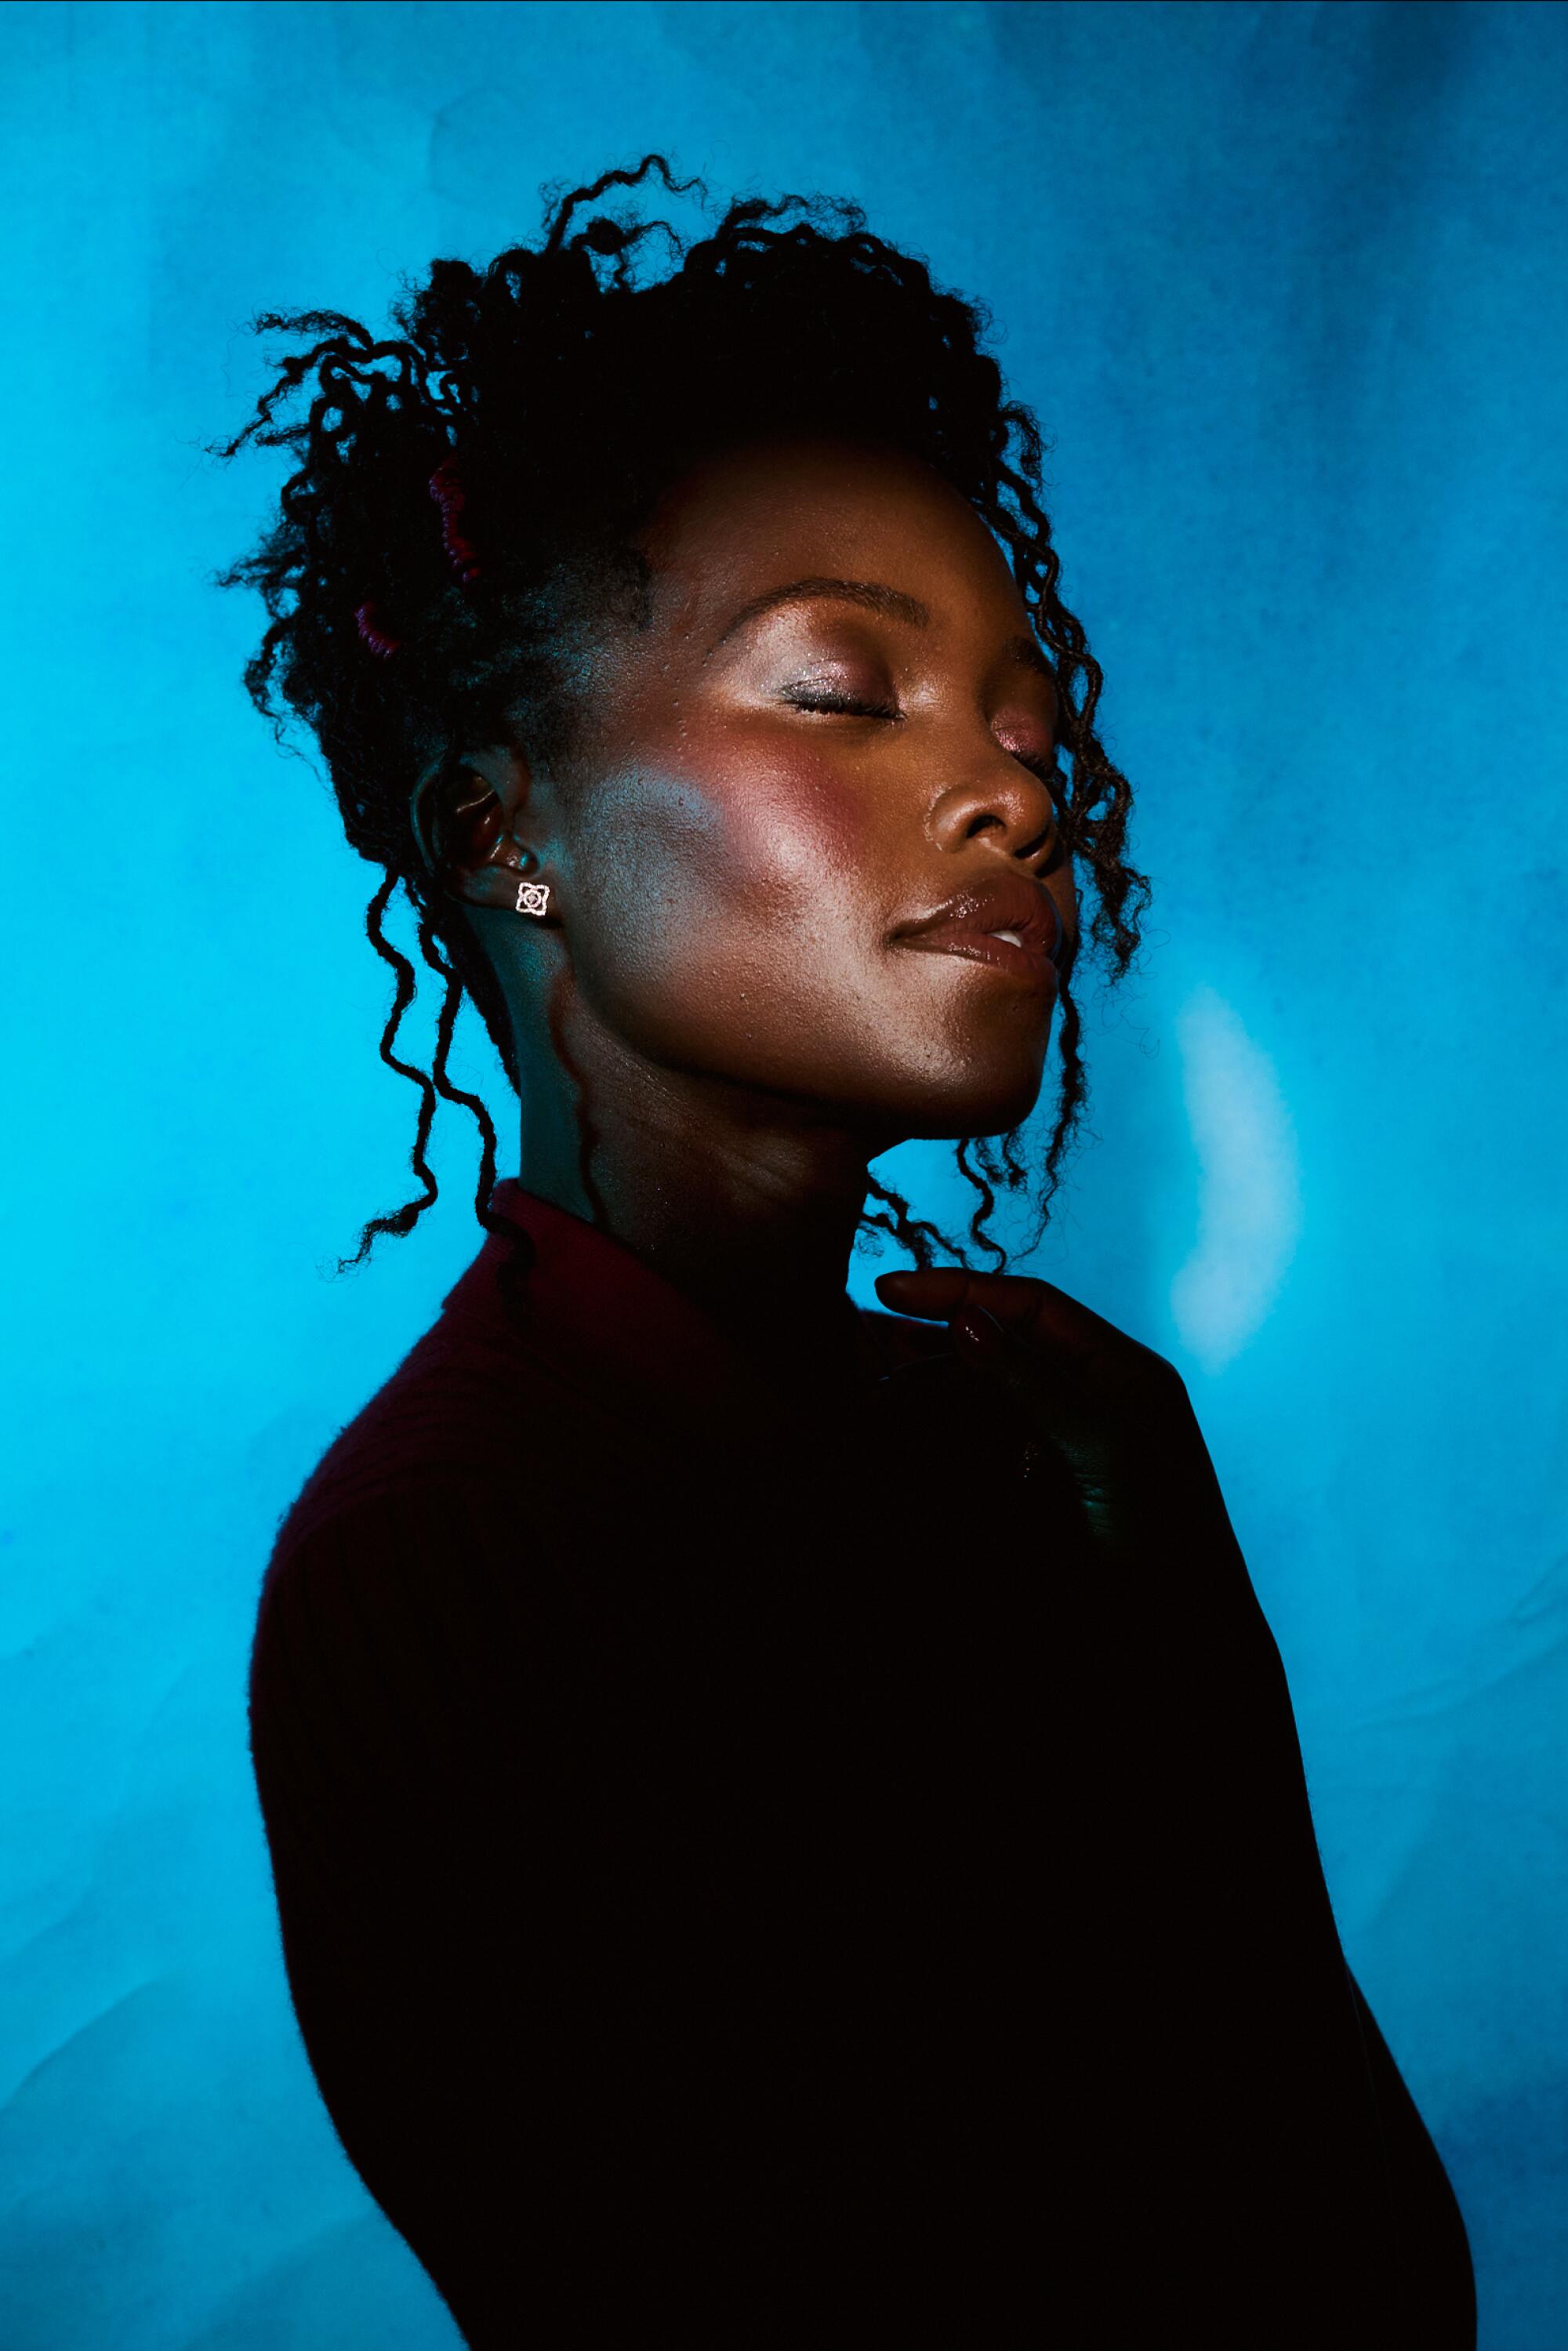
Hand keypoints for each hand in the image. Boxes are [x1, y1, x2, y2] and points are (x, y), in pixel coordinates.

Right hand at [873, 1266, 1248, 1595]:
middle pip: (997, 1349)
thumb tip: (968, 1323)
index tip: (890, 1290)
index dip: (960, 1291)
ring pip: (977, 1400)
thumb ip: (1034, 1383)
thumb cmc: (1163, 1537)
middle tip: (859, 1344)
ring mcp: (1058, 1450)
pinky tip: (894, 1438)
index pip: (1031, 1307)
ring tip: (867, 1397)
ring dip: (924, 1392)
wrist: (1181, 1640)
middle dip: (930, 1343)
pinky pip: (976, 1449)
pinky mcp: (1033, 1495)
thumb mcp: (1102, 1448)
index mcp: (1118, 1372)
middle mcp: (1087, 1400)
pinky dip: (935, 1437)